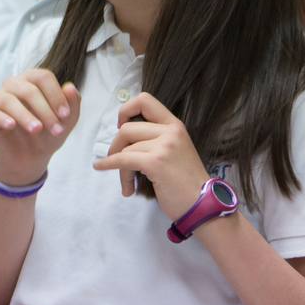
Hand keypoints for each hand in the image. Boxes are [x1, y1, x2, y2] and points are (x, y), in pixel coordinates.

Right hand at [0, 69, 81, 184]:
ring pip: (8, 99)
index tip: (65, 115)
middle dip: (45, 110)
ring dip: (25, 115)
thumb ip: (72, 104)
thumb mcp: (66, 122)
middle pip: (27, 89)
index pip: (43, 77)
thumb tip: (70, 87)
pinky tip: (11, 126)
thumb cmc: (47, 134)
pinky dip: (1, 117)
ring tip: (36, 130)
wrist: (29, 158)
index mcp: (32, 81)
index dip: (56, 95)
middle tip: (56, 129)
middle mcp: (13, 85)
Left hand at [93, 92, 210, 218]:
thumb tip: (124, 134)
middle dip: (116, 146)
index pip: (145, 100)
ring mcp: (164, 146)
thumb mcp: (175, 150)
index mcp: (175, 125)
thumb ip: (156, 138)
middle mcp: (171, 131)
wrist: (203, 204)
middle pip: (126, 128)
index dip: (126, 110)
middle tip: (118, 160)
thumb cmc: (186, 181)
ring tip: (127, 182)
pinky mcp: (155, 162)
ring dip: (119, 166)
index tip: (121, 126)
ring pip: (124, 148)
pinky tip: (101, 168)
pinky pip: (122, 159)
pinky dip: (108, 164)